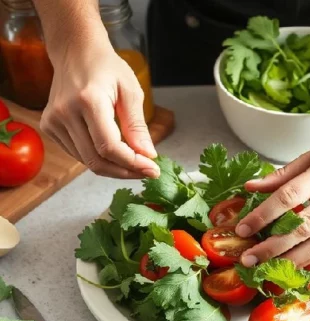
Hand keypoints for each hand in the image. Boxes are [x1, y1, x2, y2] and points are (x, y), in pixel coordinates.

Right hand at [40, 38, 158, 178]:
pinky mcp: (49, 127)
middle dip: (125, 171)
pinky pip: (78, 155)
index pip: (109, 146)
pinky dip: (99, 160)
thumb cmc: (106, 67)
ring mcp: (53, 121)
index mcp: (88, 100)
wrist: (75, 52)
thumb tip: (147, 155)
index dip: (132, 163)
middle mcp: (65, 112)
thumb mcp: (131, 91)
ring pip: (87, 162)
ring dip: (114, 169)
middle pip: (97, 160)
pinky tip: (115, 154)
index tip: (152, 170)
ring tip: (135, 164)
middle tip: (147, 172)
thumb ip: (137, 125)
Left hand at [236, 125, 309, 266]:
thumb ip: (283, 174)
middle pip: (303, 225)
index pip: (288, 196)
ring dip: (292, 259)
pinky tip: (296, 264)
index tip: (243, 229)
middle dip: (272, 246)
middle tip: (249, 258)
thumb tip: (252, 187)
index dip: (262, 215)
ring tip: (268, 268)